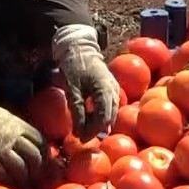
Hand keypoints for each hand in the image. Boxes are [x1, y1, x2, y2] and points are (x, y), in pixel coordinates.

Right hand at [0, 103, 44, 183]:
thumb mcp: (7, 117)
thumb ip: (19, 128)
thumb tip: (29, 139)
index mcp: (20, 126)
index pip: (40, 142)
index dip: (45, 154)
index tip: (45, 161)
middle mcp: (14, 138)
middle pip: (34, 157)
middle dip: (37, 169)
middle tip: (36, 176)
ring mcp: (2, 150)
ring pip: (21, 168)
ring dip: (23, 177)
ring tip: (23, 182)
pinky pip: (3, 174)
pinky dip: (8, 179)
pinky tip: (8, 181)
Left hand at [53, 24, 119, 139]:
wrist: (80, 48)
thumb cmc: (74, 66)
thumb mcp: (73, 89)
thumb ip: (77, 110)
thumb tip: (78, 131)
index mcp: (105, 90)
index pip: (103, 117)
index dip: (92, 131)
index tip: (81, 139)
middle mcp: (114, 90)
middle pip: (109, 117)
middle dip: (96, 130)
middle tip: (82, 138)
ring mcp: (115, 89)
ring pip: (110, 113)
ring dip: (98, 123)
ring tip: (84, 131)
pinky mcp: (112, 88)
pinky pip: (109, 106)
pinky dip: (100, 115)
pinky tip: (90, 120)